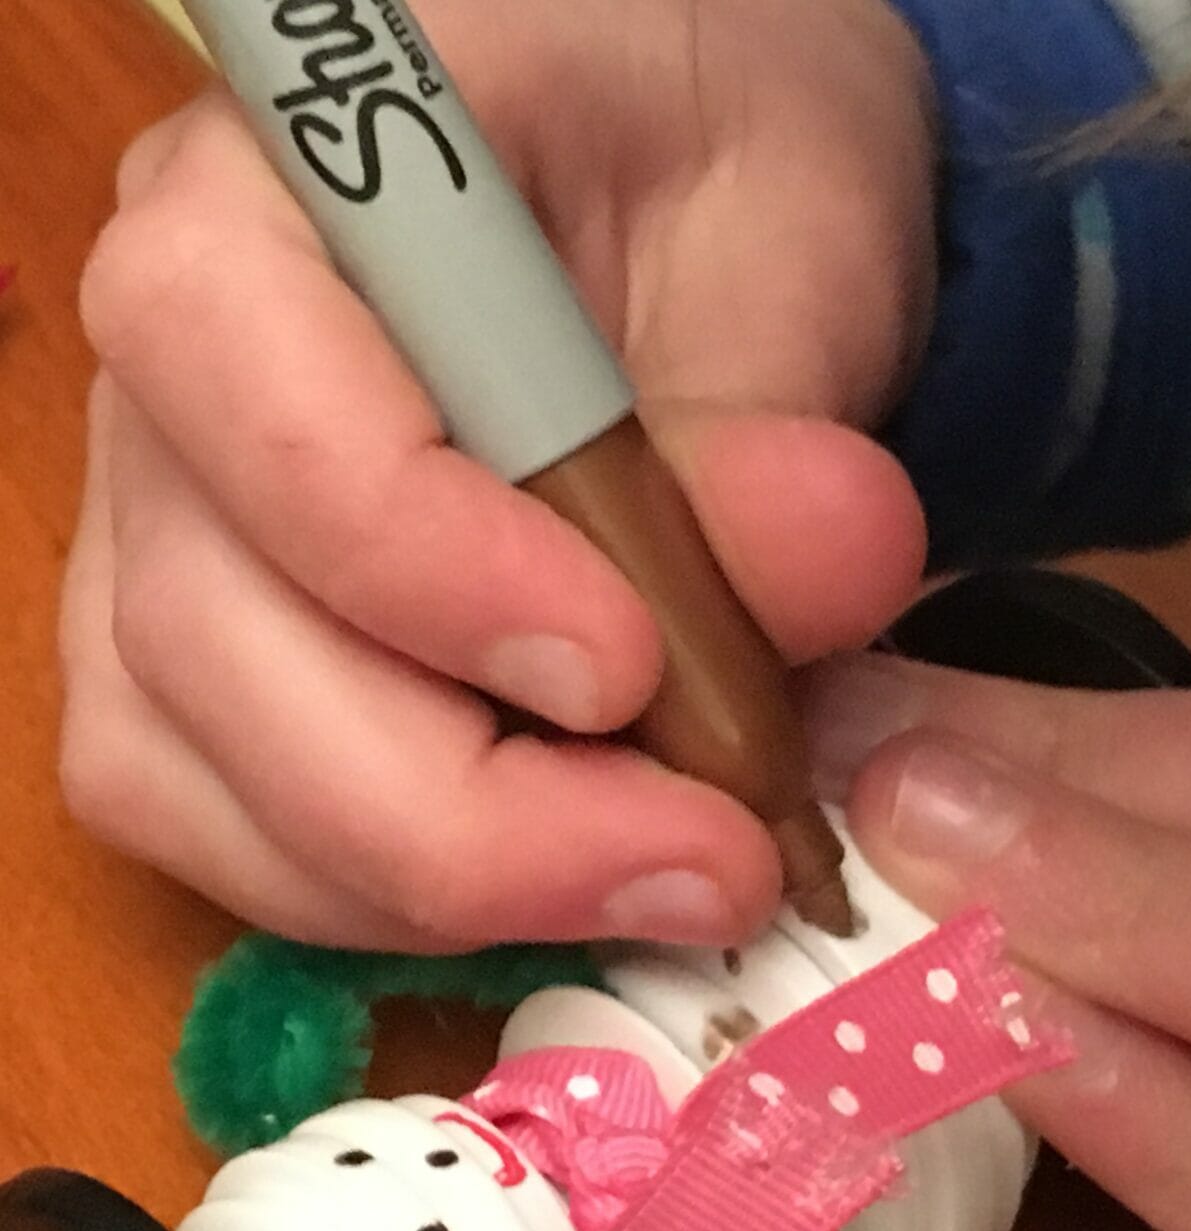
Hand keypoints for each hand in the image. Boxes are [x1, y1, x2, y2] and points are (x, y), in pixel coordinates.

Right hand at [61, 0, 932, 949]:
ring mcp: (168, 535)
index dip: (421, 565)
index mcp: (278, 191)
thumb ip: (777, 408)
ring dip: (427, 883)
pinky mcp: (207, 664)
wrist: (689, 192)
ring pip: (182, 771)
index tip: (626, 671)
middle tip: (702, 867)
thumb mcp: (793, 228)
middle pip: (200, 638)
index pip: (251, 384)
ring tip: (658, 884)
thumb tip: (809, 583)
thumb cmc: (714, 158)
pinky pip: (220, 828)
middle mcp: (176, 381)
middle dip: (455, 811)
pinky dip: (383, 899)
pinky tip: (553, 881)